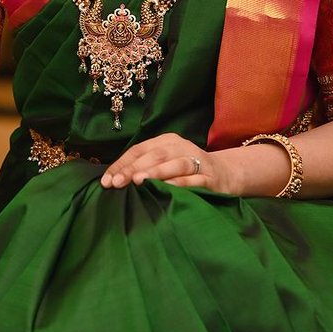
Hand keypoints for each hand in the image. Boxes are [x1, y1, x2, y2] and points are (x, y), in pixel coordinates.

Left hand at [100, 134, 242, 194]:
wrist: (226, 174)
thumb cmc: (186, 171)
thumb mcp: (165, 163)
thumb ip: (145, 167)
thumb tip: (114, 180)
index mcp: (167, 141)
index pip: (139, 150)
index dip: (121, 164)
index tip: (106, 181)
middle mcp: (181, 147)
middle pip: (154, 155)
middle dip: (133, 169)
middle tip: (117, 182)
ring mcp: (197, 161)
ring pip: (175, 164)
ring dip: (156, 172)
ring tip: (138, 181)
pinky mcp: (210, 177)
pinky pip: (193, 180)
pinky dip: (179, 184)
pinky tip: (166, 190)